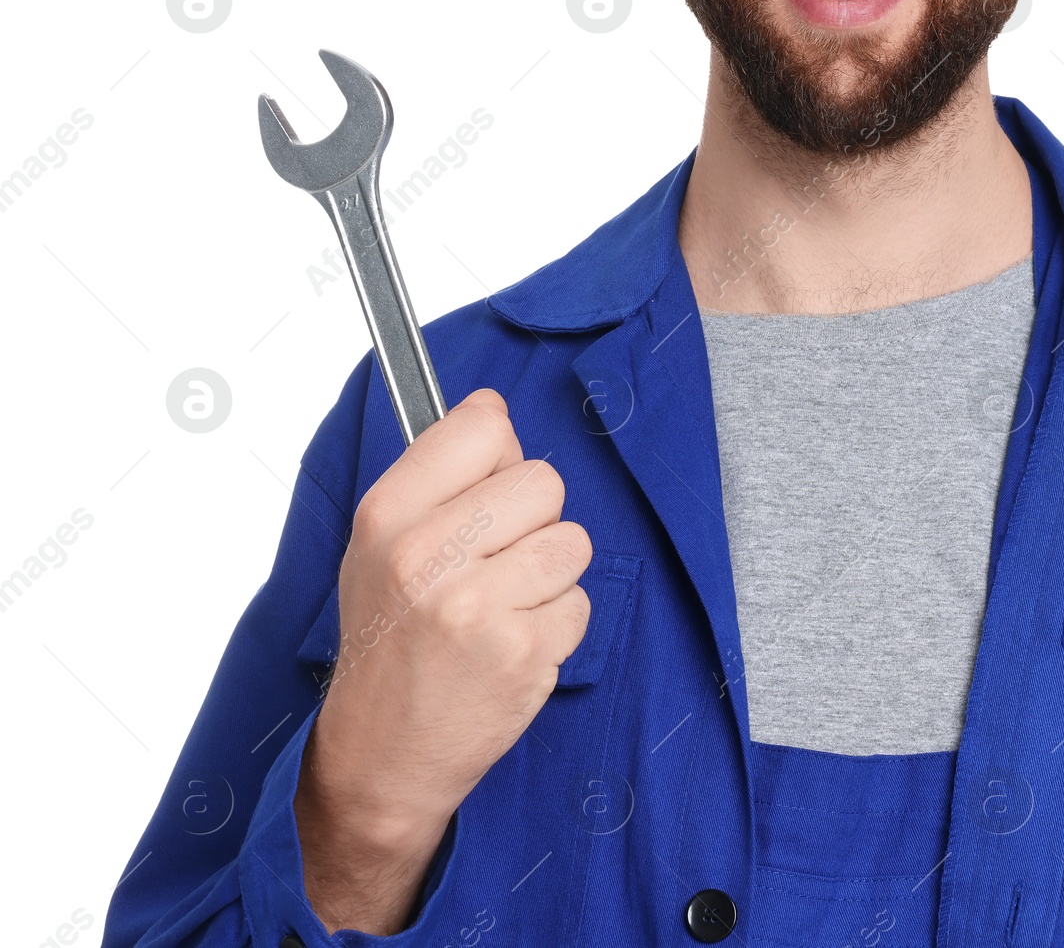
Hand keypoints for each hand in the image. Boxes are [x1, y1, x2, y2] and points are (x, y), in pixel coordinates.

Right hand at [293, 387, 591, 931]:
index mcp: (389, 515)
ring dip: (551, 574)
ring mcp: (477, 605)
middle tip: (494, 562)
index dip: (499, 454)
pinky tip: (512, 645)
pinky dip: (557, 625)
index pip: (483, 426)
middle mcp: (428, 554)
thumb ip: (438, 473)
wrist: (379, 757)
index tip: (486, 485)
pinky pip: (580, 603)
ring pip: (572, 541)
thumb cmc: (388, 643)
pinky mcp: (522, 653)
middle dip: (534, 519)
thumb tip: (495, 410)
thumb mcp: (380, 544)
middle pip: (543, 480)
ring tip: (503, 606)